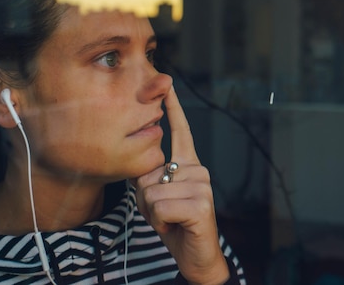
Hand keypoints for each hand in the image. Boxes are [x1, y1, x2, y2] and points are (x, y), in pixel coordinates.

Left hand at [134, 86, 229, 284]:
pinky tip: (175, 226)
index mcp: (188, 164)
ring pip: (152, 191)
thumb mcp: (157, 197)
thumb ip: (150, 177)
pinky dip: (160, 222)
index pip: (181, 131)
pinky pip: (161, 206)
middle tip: (164, 213)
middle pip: (149, 174)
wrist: (194, 257)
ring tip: (170, 220)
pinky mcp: (201, 204)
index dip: (173, 107)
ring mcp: (202, 185)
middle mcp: (198, 169)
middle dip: (147, 200)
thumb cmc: (173, 223)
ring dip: (153, 213)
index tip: (167, 85)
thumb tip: (142, 166)